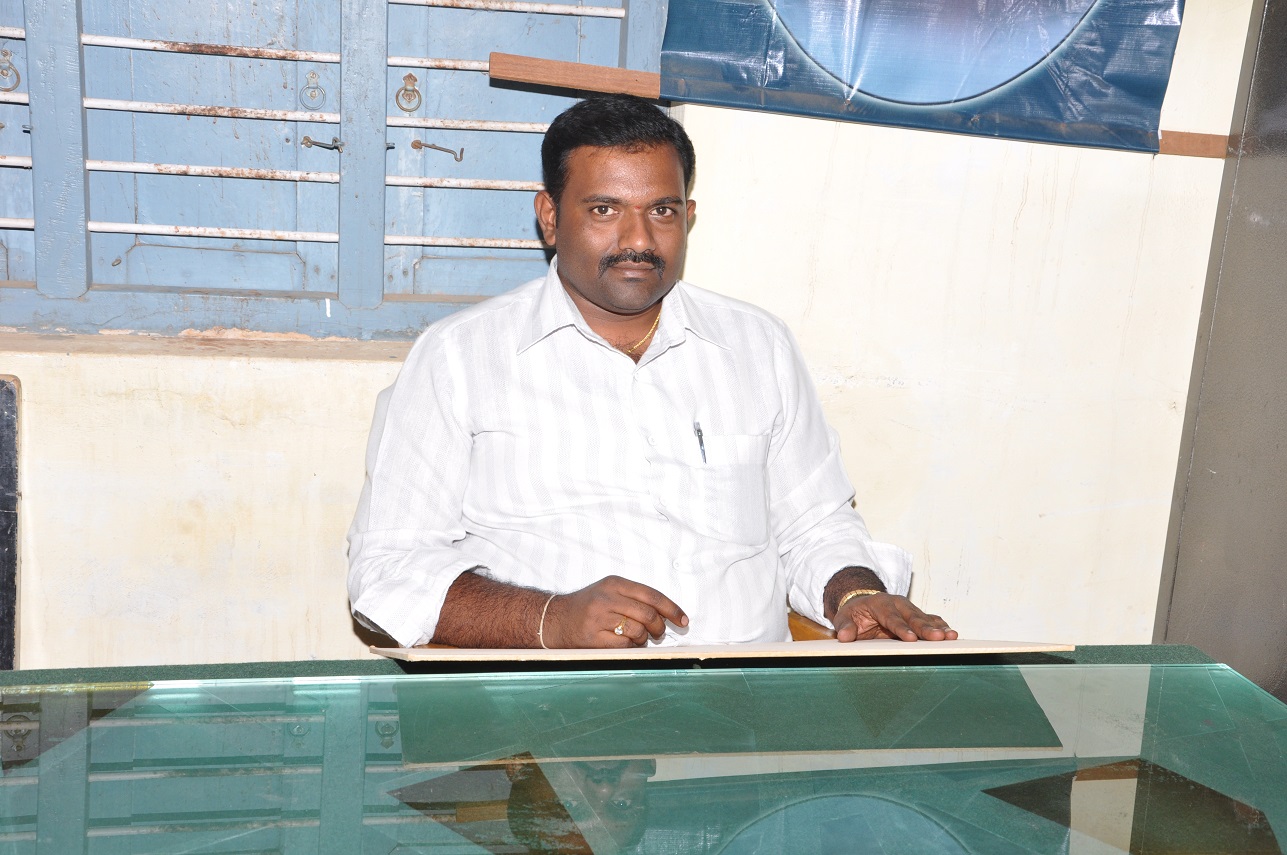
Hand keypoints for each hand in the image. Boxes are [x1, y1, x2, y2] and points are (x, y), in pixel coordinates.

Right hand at [544, 575, 688, 647]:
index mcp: (614, 583)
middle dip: (659, 627)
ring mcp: (598, 618)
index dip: (672, 609)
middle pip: (648, 614)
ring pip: (638, 631)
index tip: (683, 620)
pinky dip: (630, 648)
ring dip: (644, 639)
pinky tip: (623, 644)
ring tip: (636, 638)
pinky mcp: (592, 637)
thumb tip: (668, 614)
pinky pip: (624, 646)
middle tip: (658, 633)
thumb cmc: (587, 607)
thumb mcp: (609, 591)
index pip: (652, 595)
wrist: (554, 619)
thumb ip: (635, 598)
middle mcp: (606, 598)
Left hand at [833, 593, 956, 642]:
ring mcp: (908, 609)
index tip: (910, 638)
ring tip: (951, 636)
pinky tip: (951, 634)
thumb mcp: (844, 618)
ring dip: (938, 628)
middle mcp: (897, 604)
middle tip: (938, 638)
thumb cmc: (854, 614)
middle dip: (925, 628)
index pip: (891, 618)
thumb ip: (845, 626)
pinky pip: (930, 620)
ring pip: (924, 618)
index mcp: (879, 604)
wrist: (862, 604)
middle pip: (912, 616)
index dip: (901, 628)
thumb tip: (844, 636)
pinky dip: (940, 627)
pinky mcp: (915, 615)